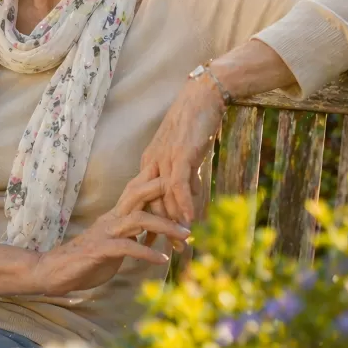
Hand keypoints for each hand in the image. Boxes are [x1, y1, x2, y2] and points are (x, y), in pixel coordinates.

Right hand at [32, 171, 190, 295]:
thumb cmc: (86, 259)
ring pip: (138, 219)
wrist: (54, 272)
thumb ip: (131, 235)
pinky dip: (147, 253)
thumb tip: (151, 234)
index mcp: (114, 216)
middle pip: (136, 195)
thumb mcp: (113, 243)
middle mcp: (110, 219)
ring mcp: (105, 233)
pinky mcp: (100, 250)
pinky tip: (162, 260)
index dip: (155, 182)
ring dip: (165, 225)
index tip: (178, 177)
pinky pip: (127, 247)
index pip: (135, 192)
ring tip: (186, 234)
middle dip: (161, 190)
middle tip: (187, 190)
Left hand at [138, 73, 225, 231]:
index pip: (145, 198)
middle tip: (164, 251)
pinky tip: (188, 220)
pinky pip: (178, 184)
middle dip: (157, 229)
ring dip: (172, 222)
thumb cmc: (195, 123)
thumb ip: (185, 176)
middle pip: (150, 202)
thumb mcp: (186, 154)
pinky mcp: (180, 154)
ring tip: (180, 244)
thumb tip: (189, 198)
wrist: (202, 96)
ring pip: (163, 197)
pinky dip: (182, 203)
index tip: (149, 241)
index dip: (147, 221)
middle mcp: (153, 162)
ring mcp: (164, 159)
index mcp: (150, 162)